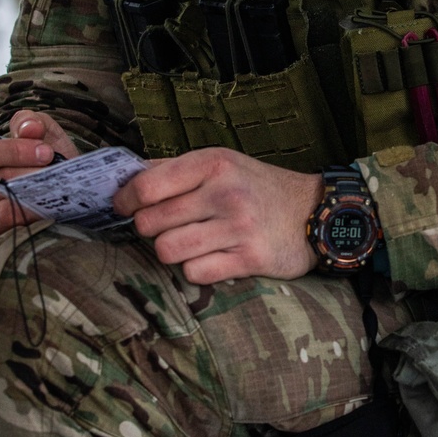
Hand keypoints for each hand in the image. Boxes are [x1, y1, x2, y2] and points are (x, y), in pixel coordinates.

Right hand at [0, 110, 78, 249]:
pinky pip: (6, 233)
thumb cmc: (42, 168)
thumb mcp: (41, 139)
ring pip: (1, 209)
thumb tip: (29, 126)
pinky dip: (29, 221)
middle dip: (27, 174)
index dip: (12, 151)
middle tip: (54, 171)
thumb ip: (31, 124)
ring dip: (32, 198)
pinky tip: (48, 213)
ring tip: (55, 192)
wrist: (57, 203)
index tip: (45, 151)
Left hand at [115, 148, 322, 284]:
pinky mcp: (250, 259)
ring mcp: (238, 227)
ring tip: (188, 243)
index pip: (147, 186)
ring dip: (171, 251)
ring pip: (168, 251)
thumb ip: (175, 169)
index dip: (125, 200)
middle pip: (151, 222)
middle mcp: (226, 192)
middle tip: (165, 227)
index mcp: (213, 163)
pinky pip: (195, 273)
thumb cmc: (257, 187)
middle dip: (150, 229)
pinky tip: (211, 257)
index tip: (123, 207)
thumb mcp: (222, 163)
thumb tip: (126, 177)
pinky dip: (196, 269)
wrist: (314, 212)